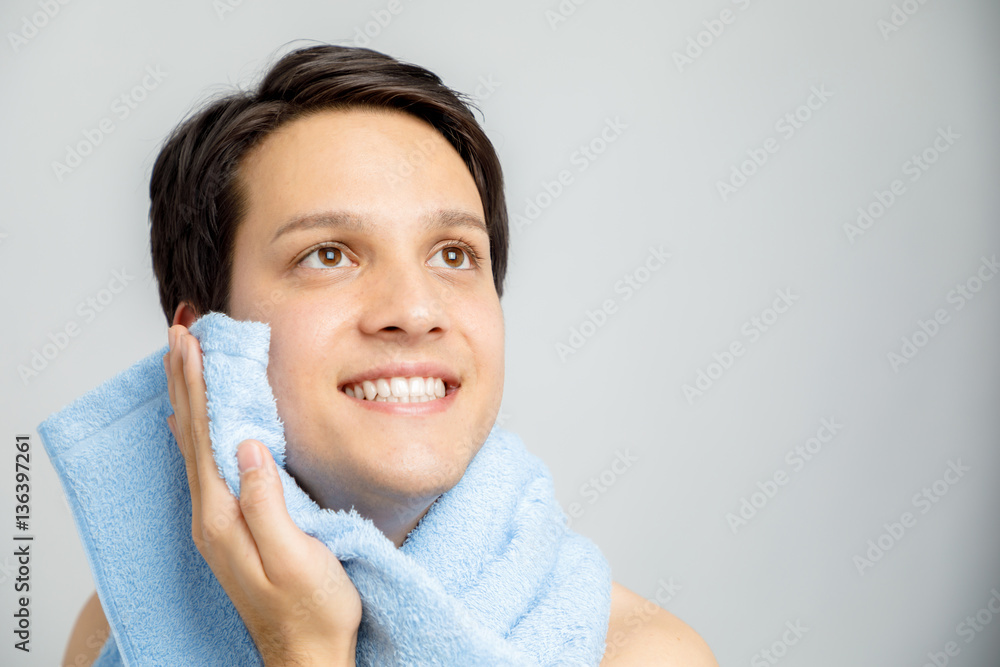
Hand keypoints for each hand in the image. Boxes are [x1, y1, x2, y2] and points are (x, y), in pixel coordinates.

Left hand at [164, 324, 361, 665]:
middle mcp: (211, 515)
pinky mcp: (231, 525)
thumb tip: (249, 446)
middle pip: (190, 433)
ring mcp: (217, 521)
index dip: (197, 385)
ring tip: (181, 363)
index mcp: (224, 515)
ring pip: (194, 445)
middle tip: (178, 334)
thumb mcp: (295, 558)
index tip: (190, 342)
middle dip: (183, 380)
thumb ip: (267, 503)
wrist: (306, 653)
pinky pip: (205, 464)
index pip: (204, 435)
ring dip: (187, 399)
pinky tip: (191, 424)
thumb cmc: (311, 609)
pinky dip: (197, 430)